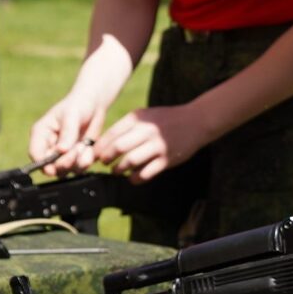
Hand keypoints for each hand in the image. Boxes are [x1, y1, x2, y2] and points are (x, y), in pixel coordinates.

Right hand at [29, 93, 107, 175]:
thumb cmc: (79, 104)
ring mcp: (62, 153)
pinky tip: (89, 149)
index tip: (55, 166)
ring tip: (84, 146)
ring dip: (76, 162)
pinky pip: (78, 168)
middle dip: (65, 162)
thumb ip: (67, 132)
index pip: (35, 154)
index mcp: (41, 134)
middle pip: (50, 166)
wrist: (94, 104)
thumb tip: (61, 151)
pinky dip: (85, 162)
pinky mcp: (76, 157)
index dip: (43, 164)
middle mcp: (49, 146)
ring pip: (64, 170)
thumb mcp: (72, 114)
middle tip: (78, 148)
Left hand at [93, 104, 210, 183]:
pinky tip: (133, 177)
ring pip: (130, 161)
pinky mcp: (167, 159)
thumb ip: (127, 127)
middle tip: (104, 163)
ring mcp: (158, 145)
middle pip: (118, 148)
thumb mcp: (146, 115)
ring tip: (117, 170)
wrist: (196, 121)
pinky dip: (135, 178)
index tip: (96, 154)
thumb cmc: (166, 120)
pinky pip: (145, 173)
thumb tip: (105, 144)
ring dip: (119, 169)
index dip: (100, 147)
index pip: (112, 134)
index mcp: (139, 118)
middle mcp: (148, 131)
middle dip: (107, 158)